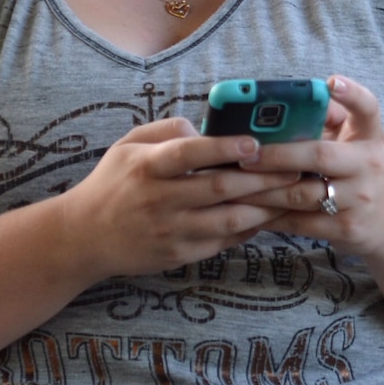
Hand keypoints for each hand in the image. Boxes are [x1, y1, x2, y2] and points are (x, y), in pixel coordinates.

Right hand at [57, 118, 299, 278]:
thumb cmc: (113, 183)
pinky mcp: (178, 255)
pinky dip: (249, 228)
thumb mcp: (128, 145)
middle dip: (265, 179)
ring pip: (229, 219)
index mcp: (147, 167)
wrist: (83, 238)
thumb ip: (167, 130)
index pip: (189, 154)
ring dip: (266, 207)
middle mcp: (159, 200)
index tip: (256, 143)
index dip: (224, 148)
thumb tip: (206, 129)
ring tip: (296, 195)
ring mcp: (170, 231)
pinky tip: (270, 216)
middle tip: (301, 170)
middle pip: (220, 188)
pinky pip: (222, 241)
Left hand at [236, 75, 383, 257]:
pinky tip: (248, 210)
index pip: (368, 108)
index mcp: (370, 137)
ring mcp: (359, 199)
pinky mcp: (346, 228)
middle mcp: (368, 165)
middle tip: (244, 154)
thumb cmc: (364, 173)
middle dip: (277, 154)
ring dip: (263, 189)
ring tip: (233, 182)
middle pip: (319, 155)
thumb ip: (330, 121)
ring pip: (301, 194)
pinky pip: (300, 223)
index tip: (332, 82)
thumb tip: (284, 103)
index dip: (352, 94)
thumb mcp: (358, 143)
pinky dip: (271, 216)